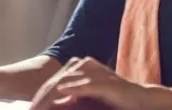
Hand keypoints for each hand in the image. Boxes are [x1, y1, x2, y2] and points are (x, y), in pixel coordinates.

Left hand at [29, 57, 147, 109]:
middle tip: (31, 109)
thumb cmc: (115, 102)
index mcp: (79, 68)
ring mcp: (95, 72)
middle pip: (57, 80)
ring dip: (52, 94)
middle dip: (42, 96)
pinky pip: (86, 85)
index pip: (54, 81)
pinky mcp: (106, 82)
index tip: (30, 108)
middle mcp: (85, 66)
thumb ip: (71, 101)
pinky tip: (62, 93)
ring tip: (40, 106)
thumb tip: (53, 104)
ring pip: (67, 81)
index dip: (40, 96)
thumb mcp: (87, 102)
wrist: (141, 101)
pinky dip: (73, 89)